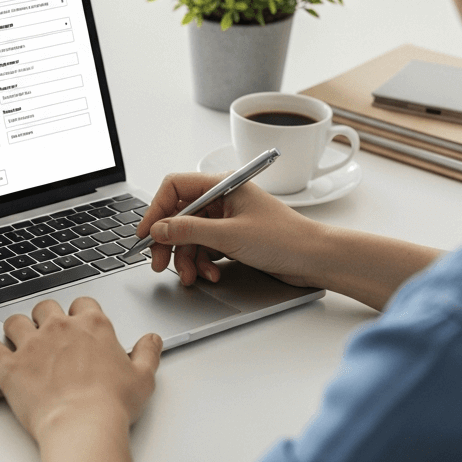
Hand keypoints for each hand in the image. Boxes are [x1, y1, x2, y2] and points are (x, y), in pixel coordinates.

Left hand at [0, 297, 161, 446]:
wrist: (82, 426)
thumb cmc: (112, 404)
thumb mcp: (143, 378)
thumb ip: (147, 353)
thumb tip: (152, 340)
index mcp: (92, 326)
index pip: (83, 304)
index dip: (79, 313)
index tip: (79, 323)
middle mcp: (59, 328)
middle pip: (46, 307)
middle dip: (46, 316)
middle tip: (47, 329)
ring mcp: (31, 345)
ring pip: (16, 322)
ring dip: (16, 327)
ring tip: (15, 333)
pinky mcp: (9, 366)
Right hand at [136, 171, 326, 286]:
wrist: (314, 260)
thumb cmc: (285, 239)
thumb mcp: (229, 235)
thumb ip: (189, 231)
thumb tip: (158, 229)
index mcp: (222, 184)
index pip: (175, 187)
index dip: (156, 210)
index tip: (146, 234)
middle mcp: (222, 198)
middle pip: (178, 215)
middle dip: (168, 241)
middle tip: (158, 262)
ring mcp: (226, 218)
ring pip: (190, 236)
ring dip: (186, 258)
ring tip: (190, 277)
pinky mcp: (232, 238)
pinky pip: (204, 248)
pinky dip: (202, 263)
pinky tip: (210, 274)